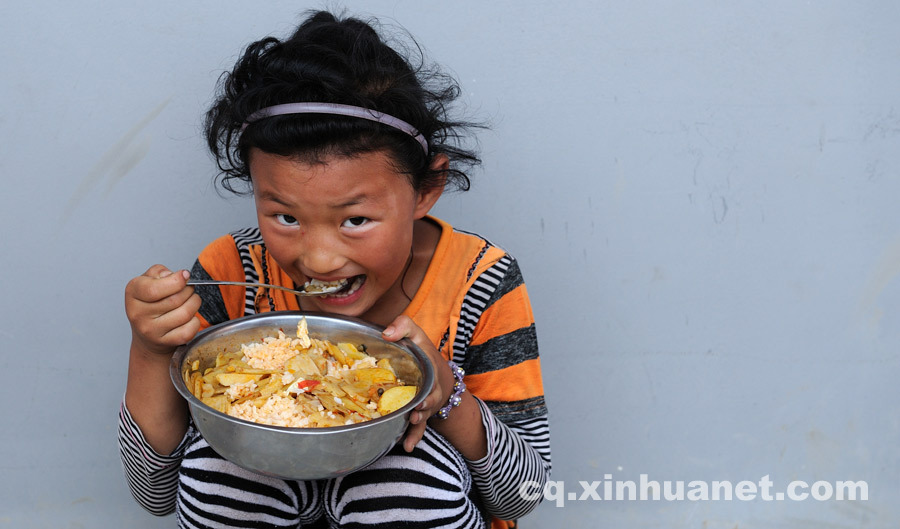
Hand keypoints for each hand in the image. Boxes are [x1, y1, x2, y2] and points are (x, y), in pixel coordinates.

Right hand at [125, 264, 201, 356]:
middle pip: (175, 299)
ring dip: (195, 303)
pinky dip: (195, 321)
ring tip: (191, 300)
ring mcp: (151, 330)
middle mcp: (138, 314)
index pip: (154, 289)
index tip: (185, 275)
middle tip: (189, 289)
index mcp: (133, 293)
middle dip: (189, 290)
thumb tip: (175, 275)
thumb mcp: (148, 280)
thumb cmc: (150, 302)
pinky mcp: (165, 342)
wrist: (147, 335)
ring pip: (185, 313)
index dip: (176, 281)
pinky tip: (189, 317)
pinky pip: (189, 329)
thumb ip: (159, 272)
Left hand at [382, 315, 453, 451]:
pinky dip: (415, 437)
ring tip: (410, 431)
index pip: (431, 374)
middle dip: (424, 408)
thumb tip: (385, 333)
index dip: (428, 384)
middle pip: (430, 400)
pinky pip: (419, 427)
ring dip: (418, 424)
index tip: (421, 397)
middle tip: (417, 413)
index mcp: (430, 369)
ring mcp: (427, 403)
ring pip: (424, 416)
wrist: (439, 373)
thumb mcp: (417, 335)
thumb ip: (404, 326)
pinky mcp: (421, 413)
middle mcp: (432, 389)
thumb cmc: (423, 353)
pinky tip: (407, 447)